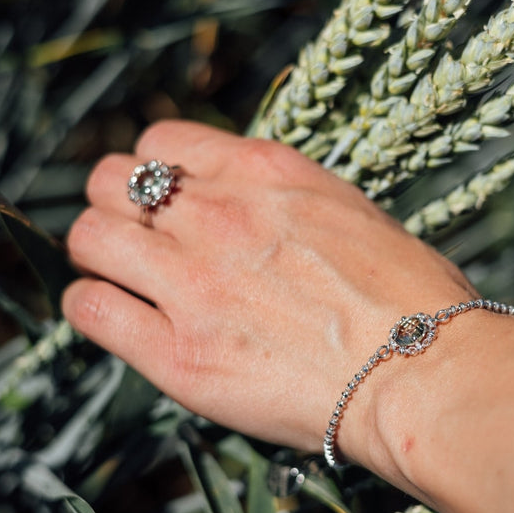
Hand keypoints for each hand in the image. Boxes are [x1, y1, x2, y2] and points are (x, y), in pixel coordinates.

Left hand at [63, 120, 474, 459]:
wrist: (425, 370)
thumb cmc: (409, 293)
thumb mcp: (348, 211)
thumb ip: (280, 201)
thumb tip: (240, 207)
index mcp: (263, 172)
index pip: (158, 142)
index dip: (151, 170)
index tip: (164, 199)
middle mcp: (218, 215)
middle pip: (107, 182)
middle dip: (114, 207)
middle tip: (137, 238)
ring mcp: (193, 283)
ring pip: (88, 238)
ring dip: (98, 254)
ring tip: (123, 277)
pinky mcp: (180, 355)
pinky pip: (91, 311)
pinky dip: (93, 308)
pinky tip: (117, 317)